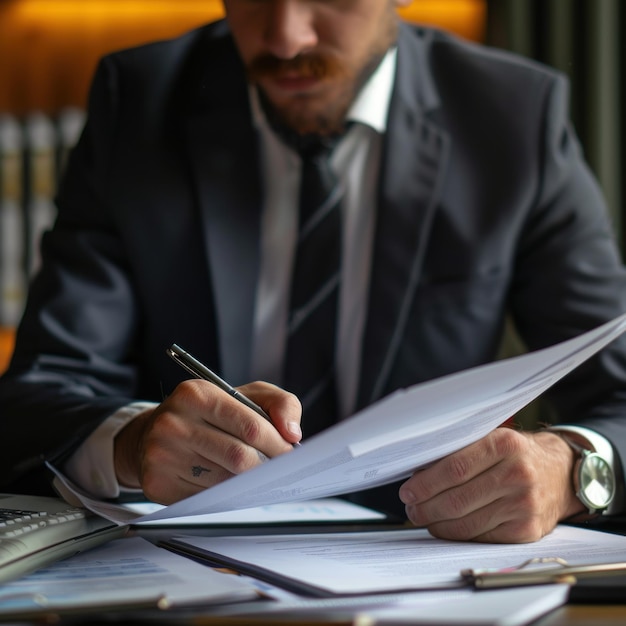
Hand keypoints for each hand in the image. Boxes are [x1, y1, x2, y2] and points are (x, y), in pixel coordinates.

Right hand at [114, 380, 301, 503]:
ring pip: (224, 481)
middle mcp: (173, 422)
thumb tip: (292, 433)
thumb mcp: (245, 394)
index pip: (250, 426)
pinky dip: (223, 495)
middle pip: (238, 457)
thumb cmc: (207, 413)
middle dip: (266, 467)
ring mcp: (160, 454)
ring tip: (250, 473)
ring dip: (245, 483)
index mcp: (197, 394)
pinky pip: (205, 499)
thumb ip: (279, 403)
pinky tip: (224, 483)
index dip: (277, 445)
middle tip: (279, 471)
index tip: (291, 455)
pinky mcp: (156, 483)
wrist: (154, 432)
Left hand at [399, 427, 584, 542]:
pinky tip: (445, 527)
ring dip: (437, 523)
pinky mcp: (526, 530)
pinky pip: (481, 536)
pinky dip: (457, 534)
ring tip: (422, 517)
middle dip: (426, 506)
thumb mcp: (492, 439)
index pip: (455, 468)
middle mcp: (517, 473)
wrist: (559, 474)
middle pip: (458, 498)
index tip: (408, 490)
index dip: (426, 483)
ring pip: (467, 522)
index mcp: (504, 444)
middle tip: (411, 507)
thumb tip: (419, 473)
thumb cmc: (515, 455)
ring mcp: (523, 504)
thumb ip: (461, 451)